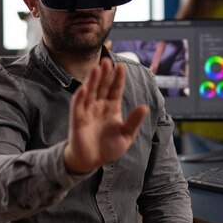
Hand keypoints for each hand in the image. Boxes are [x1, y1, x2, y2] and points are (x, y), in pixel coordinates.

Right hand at [63, 58, 148, 173]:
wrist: (91, 161)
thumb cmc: (108, 148)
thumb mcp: (126, 136)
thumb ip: (134, 122)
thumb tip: (144, 107)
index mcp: (112, 107)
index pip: (115, 89)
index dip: (118, 78)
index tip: (121, 67)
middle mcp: (99, 106)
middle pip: (102, 86)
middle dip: (105, 74)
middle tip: (107, 61)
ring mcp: (87, 111)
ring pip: (90, 91)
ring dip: (93, 80)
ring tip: (97, 68)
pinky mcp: (77, 119)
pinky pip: (78, 105)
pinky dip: (80, 96)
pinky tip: (84, 87)